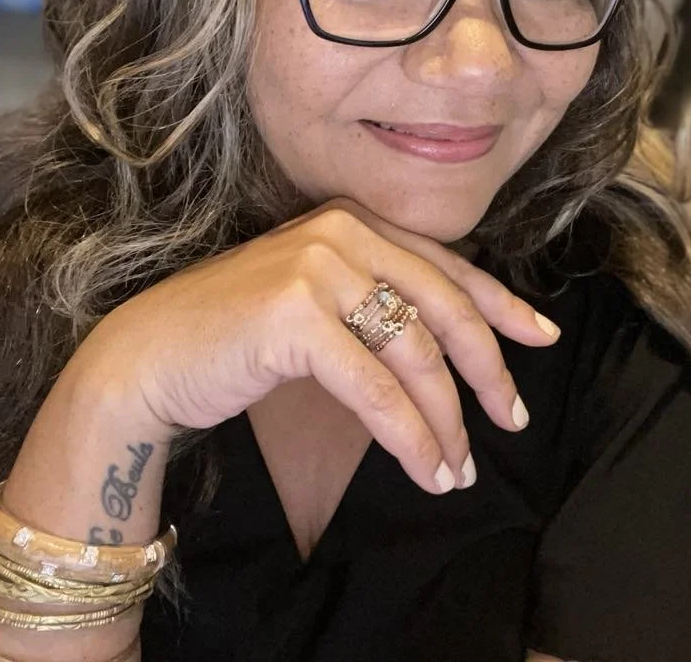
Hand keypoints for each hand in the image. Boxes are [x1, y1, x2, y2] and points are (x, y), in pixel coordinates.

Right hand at [74, 198, 558, 494]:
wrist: (150, 353)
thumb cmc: (238, 335)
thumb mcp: (319, 301)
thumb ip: (377, 301)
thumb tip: (452, 345)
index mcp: (351, 221)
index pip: (446, 265)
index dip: (501, 304)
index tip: (540, 337)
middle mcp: (341, 232)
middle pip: (444, 308)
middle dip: (488, 371)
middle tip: (511, 421)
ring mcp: (317, 267)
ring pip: (415, 355)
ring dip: (447, 422)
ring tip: (458, 469)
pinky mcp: (295, 314)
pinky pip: (377, 390)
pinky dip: (411, 438)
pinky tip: (426, 469)